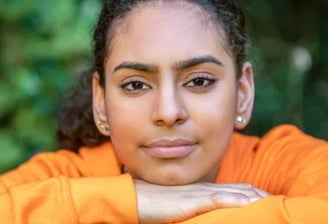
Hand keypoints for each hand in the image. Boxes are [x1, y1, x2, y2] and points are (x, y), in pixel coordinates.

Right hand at [134, 179, 269, 223]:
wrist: (136, 198)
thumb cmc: (155, 203)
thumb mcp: (180, 205)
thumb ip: (194, 206)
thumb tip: (203, 211)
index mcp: (203, 189)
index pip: (234, 188)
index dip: (252, 193)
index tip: (266, 199)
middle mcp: (204, 188)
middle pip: (239, 188)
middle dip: (260, 195)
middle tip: (278, 201)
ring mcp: (199, 193)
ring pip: (233, 192)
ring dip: (255, 197)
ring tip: (272, 203)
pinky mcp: (191, 200)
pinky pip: (218, 198)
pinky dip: (236, 200)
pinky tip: (249, 203)